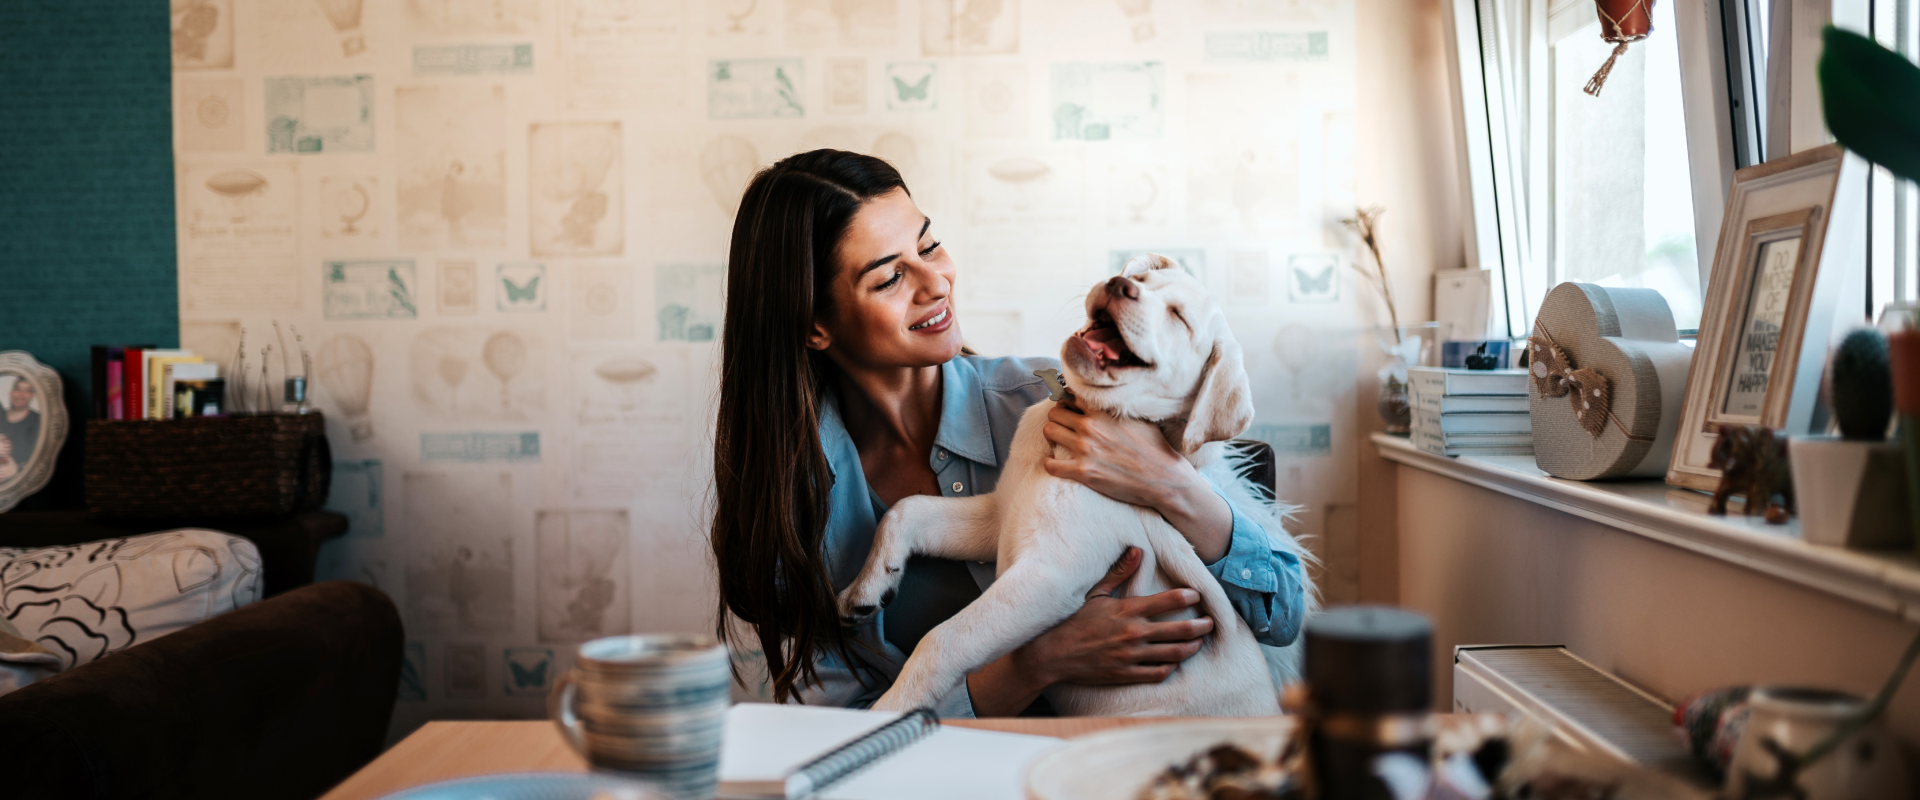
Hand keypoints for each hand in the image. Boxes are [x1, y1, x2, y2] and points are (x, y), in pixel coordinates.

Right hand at [1013, 546, 1212, 685]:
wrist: (1054, 655)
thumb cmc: (1074, 621)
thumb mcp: (1095, 593)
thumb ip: (1119, 572)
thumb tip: (1137, 551)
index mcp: (1128, 610)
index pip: (1168, 601)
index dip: (1188, 597)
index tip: (1197, 595)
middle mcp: (1134, 633)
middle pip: (1180, 630)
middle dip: (1200, 625)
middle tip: (1210, 622)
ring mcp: (1132, 656)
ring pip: (1174, 653)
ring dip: (1191, 647)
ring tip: (1199, 642)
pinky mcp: (1127, 674)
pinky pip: (1158, 673)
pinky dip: (1170, 667)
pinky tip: (1175, 661)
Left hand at [1042, 398, 1194, 509]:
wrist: (1163, 478)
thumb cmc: (1155, 448)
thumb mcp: (1137, 418)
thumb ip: (1116, 408)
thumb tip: (1109, 398)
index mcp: (1103, 411)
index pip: (1071, 394)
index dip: (1068, 400)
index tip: (1069, 407)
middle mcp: (1090, 426)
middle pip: (1055, 412)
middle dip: (1058, 417)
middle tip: (1064, 426)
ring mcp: (1085, 449)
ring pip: (1049, 431)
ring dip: (1052, 436)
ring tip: (1060, 442)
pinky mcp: (1083, 472)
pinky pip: (1051, 465)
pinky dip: (1051, 464)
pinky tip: (1058, 464)